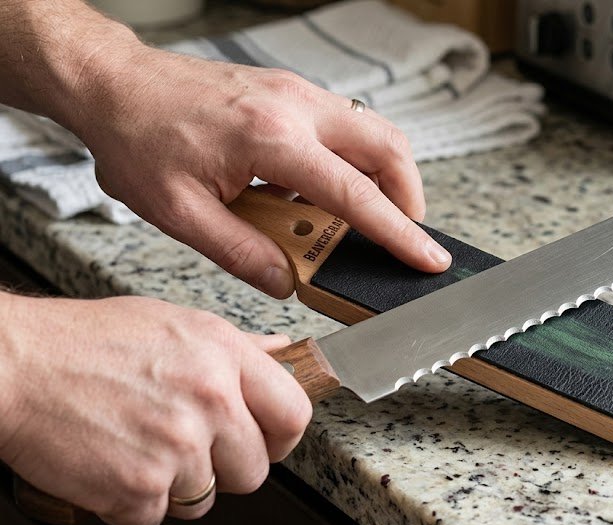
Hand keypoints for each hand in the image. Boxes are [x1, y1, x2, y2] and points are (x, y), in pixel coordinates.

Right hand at [0, 294, 311, 524]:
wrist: (12, 366)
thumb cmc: (82, 342)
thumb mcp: (172, 323)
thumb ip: (234, 345)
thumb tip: (279, 349)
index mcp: (224, 355)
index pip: (294, 413)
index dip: (281, 437)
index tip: (266, 442)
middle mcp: (210, 400)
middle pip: (254, 469)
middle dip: (224, 468)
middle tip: (186, 447)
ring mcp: (177, 446)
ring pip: (206, 498)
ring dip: (175, 487)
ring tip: (140, 447)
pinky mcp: (139, 486)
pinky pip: (155, 517)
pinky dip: (131, 502)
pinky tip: (112, 464)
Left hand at [66, 42, 450, 298]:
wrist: (112, 84)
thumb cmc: (136, 138)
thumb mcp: (179, 213)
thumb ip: (241, 253)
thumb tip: (286, 281)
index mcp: (270, 139)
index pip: (356, 193)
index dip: (399, 231)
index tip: (427, 255)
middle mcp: (295, 106)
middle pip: (389, 147)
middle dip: (407, 196)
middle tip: (399, 234)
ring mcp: (296, 92)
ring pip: (373, 131)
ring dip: (381, 177)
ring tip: (352, 218)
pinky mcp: (289, 91)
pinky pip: (344, 126)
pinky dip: (348, 162)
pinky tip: (312, 191)